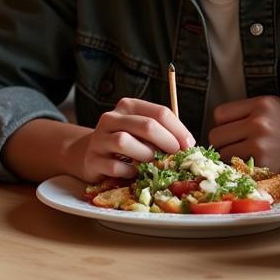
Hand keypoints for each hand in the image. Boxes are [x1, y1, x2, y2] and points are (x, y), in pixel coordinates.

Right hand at [73, 98, 194, 182]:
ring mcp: (99, 139)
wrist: (90, 154)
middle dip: (166, 142)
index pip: (159, 112)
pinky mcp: (92, 160)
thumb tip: (189, 147)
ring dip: (145, 156)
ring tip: (151, 164)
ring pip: (125, 142)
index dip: (179, 130)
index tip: (189, 146)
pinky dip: (129, 172)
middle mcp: (111, 118)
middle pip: (145, 125)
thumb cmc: (127, 144)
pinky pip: (115, 166)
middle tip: (176, 156)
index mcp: (128, 106)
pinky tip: (133, 173)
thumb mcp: (142, 132)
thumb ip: (162, 134)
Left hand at [208, 95, 279, 172]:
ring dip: (229, 157)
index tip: (230, 130)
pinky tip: (254, 165)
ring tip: (245, 156)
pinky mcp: (264, 164)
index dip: (222, 124)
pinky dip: (241, 168)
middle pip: (216, 135)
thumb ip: (250, 110)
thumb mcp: (277, 108)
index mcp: (261, 104)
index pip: (219, 114)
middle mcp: (258, 122)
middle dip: (222, 142)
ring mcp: (260, 144)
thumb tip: (221, 121)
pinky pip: (237, 167)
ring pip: (223, 153)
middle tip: (234, 146)